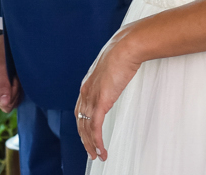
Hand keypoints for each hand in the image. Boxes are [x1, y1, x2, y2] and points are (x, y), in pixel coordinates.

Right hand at [0, 35, 21, 112]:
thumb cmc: (1, 52)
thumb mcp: (4, 67)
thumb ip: (4, 85)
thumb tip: (5, 103)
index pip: (5, 103)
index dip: (14, 93)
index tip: (14, 79)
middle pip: (6, 105)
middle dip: (15, 92)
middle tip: (15, 77)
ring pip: (9, 103)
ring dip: (15, 91)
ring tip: (13, 77)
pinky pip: (8, 99)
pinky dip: (13, 91)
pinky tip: (12, 81)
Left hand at [75, 28, 142, 161]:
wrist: (125, 48)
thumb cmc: (121, 56)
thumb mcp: (110, 71)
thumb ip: (108, 81)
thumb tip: (113, 84)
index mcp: (86, 85)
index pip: (79, 111)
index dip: (82, 126)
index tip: (87, 137)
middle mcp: (85, 92)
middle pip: (80, 123)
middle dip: (85, 140)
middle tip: (91, 153)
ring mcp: (92, 97)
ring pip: (86, 128)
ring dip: (91, 145)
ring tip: (98, 156)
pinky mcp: (101, 101)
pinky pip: (96, 127)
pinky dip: (97, 141)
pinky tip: (101, 149)